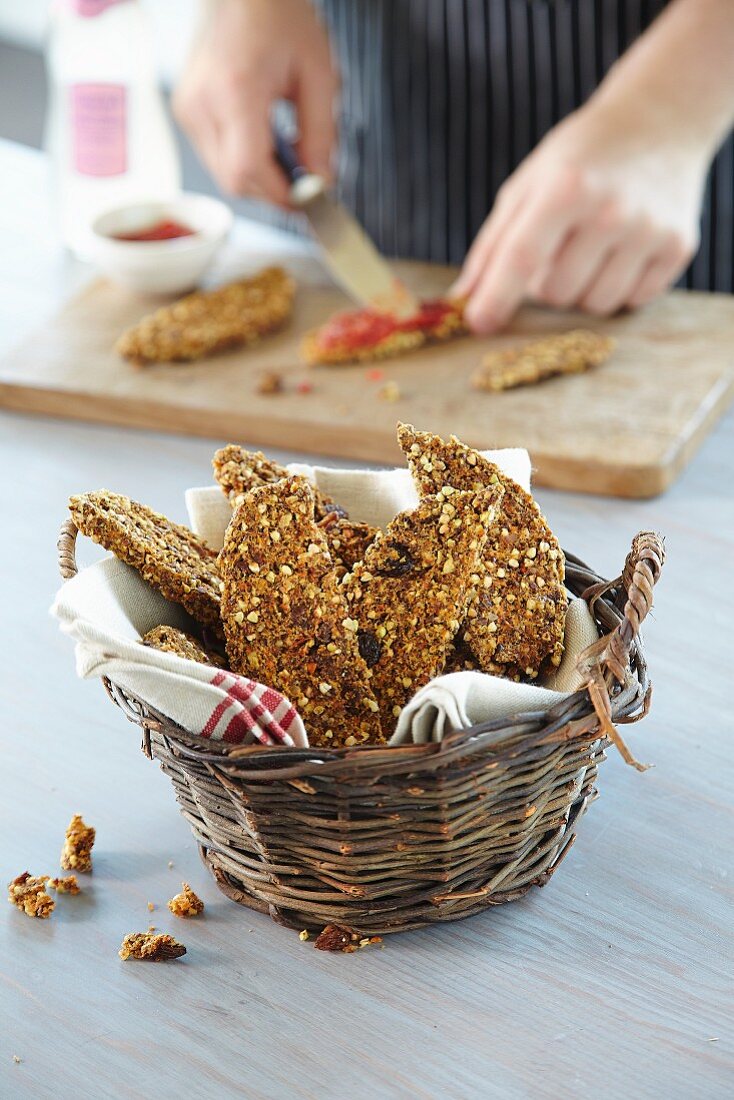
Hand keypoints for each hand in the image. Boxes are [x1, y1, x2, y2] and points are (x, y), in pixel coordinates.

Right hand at [173, 0, 337, 204]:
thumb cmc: (278, 14)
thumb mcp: (317, 74)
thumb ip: (321, 135)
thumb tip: (321, 182)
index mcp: (233, 88)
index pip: (248, 169)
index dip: (280, 194)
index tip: (308, 199)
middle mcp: (201, 102)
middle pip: (234, 180)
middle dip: (274, 190)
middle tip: (305, 179)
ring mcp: (188, 108)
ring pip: (224, 174)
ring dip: (260, 176)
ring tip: (287, 150)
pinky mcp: (185, 111)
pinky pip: (216, 157)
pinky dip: (244, 159)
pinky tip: (265, 138)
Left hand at [453, 101, 706, 332]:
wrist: (661, 119)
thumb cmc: (581, 157)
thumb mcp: (528, 184)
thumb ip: (493, 244)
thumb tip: (464, 299)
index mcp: (564, 188)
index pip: (521, 258)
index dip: (496, 298)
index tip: (478, 324)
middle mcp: (611, 211)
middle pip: (555, 293)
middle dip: (544, 284)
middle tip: (557, 248)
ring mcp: (649, 230)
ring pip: (594, 305)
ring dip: (581, 289)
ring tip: (589, 248)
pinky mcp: (678, 246)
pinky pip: (631, 301)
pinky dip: (618, 287)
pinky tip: (621, 250)